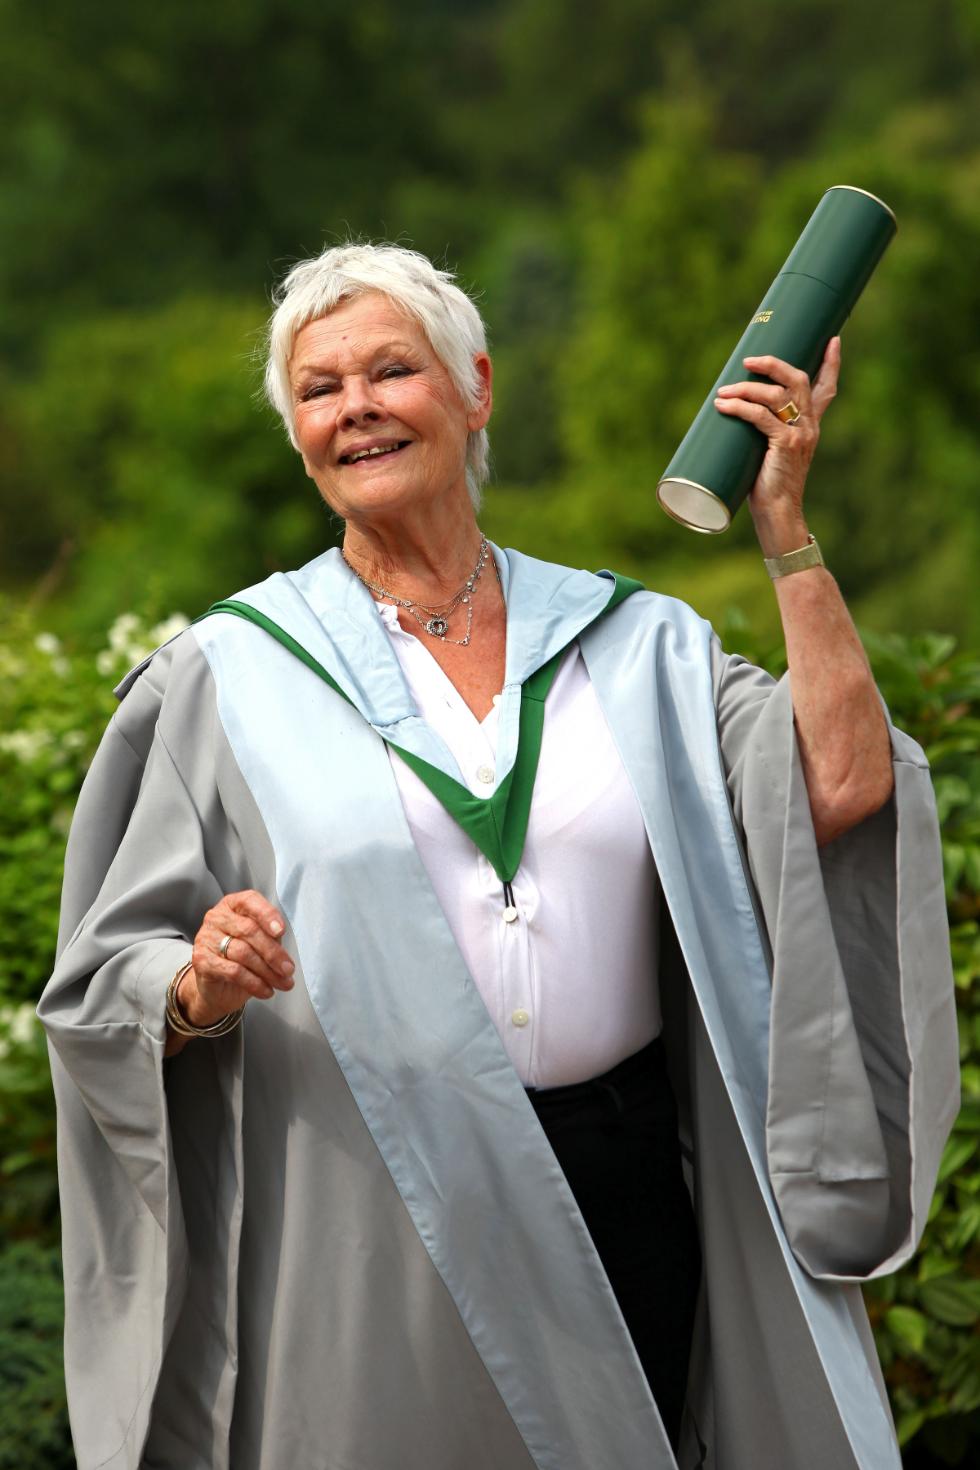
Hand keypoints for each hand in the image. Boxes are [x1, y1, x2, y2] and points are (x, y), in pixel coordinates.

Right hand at [179, 890, 293, 1028]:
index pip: (250, 901)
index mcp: (233, 905)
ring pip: (243, 953)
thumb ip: (270, 937)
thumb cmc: (243, 958)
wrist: (217, 987)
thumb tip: (283, 946)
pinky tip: (266, 991)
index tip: (281, 931)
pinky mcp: (201, 960)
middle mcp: (216, 917)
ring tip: (283, 983)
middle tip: (288, 969)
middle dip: (273, 952)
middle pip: (249, 930)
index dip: (267, 915)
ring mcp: (206, 937)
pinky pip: (234, 971)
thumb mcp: (261, 942)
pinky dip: (255, 983)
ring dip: (268, 971)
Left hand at [713, 337, 839, 555]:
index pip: (828, 388)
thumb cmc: (768, 486)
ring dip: (745, 388)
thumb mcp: (769, 453)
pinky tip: (723, 405)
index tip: (833, 339)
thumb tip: (730, 412)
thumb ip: (761, 432)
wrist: (778, 514)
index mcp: (810, 426)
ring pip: (776, 395)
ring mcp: (800, 434)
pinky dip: (739, 407)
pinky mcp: (785, 444)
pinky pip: (761, 416)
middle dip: (774, 364)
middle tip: (749, 360)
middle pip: (798, 380)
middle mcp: (810, 426)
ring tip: (723, 392)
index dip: (832, 363)